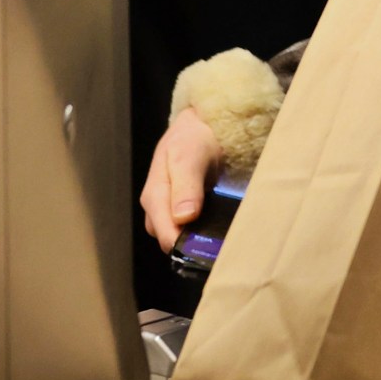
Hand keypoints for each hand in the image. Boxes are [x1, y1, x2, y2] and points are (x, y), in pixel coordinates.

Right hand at [141, 108, 223, 251]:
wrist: (200, 126)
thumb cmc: (192, 139)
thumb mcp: (189, 157)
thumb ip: (186, 186)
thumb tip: (183, 218)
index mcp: (154, 198)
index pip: (165, 235)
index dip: (185, 247)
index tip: (209, 253)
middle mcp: (158, 209)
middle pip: (172, 241)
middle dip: (193, 247)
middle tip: (223, 248)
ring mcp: (170, 211)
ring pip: (181, 237)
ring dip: (200, 242)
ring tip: (226, 242)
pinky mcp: (184, 210)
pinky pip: (192, 229)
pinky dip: (205, 232)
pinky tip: (223, 231)